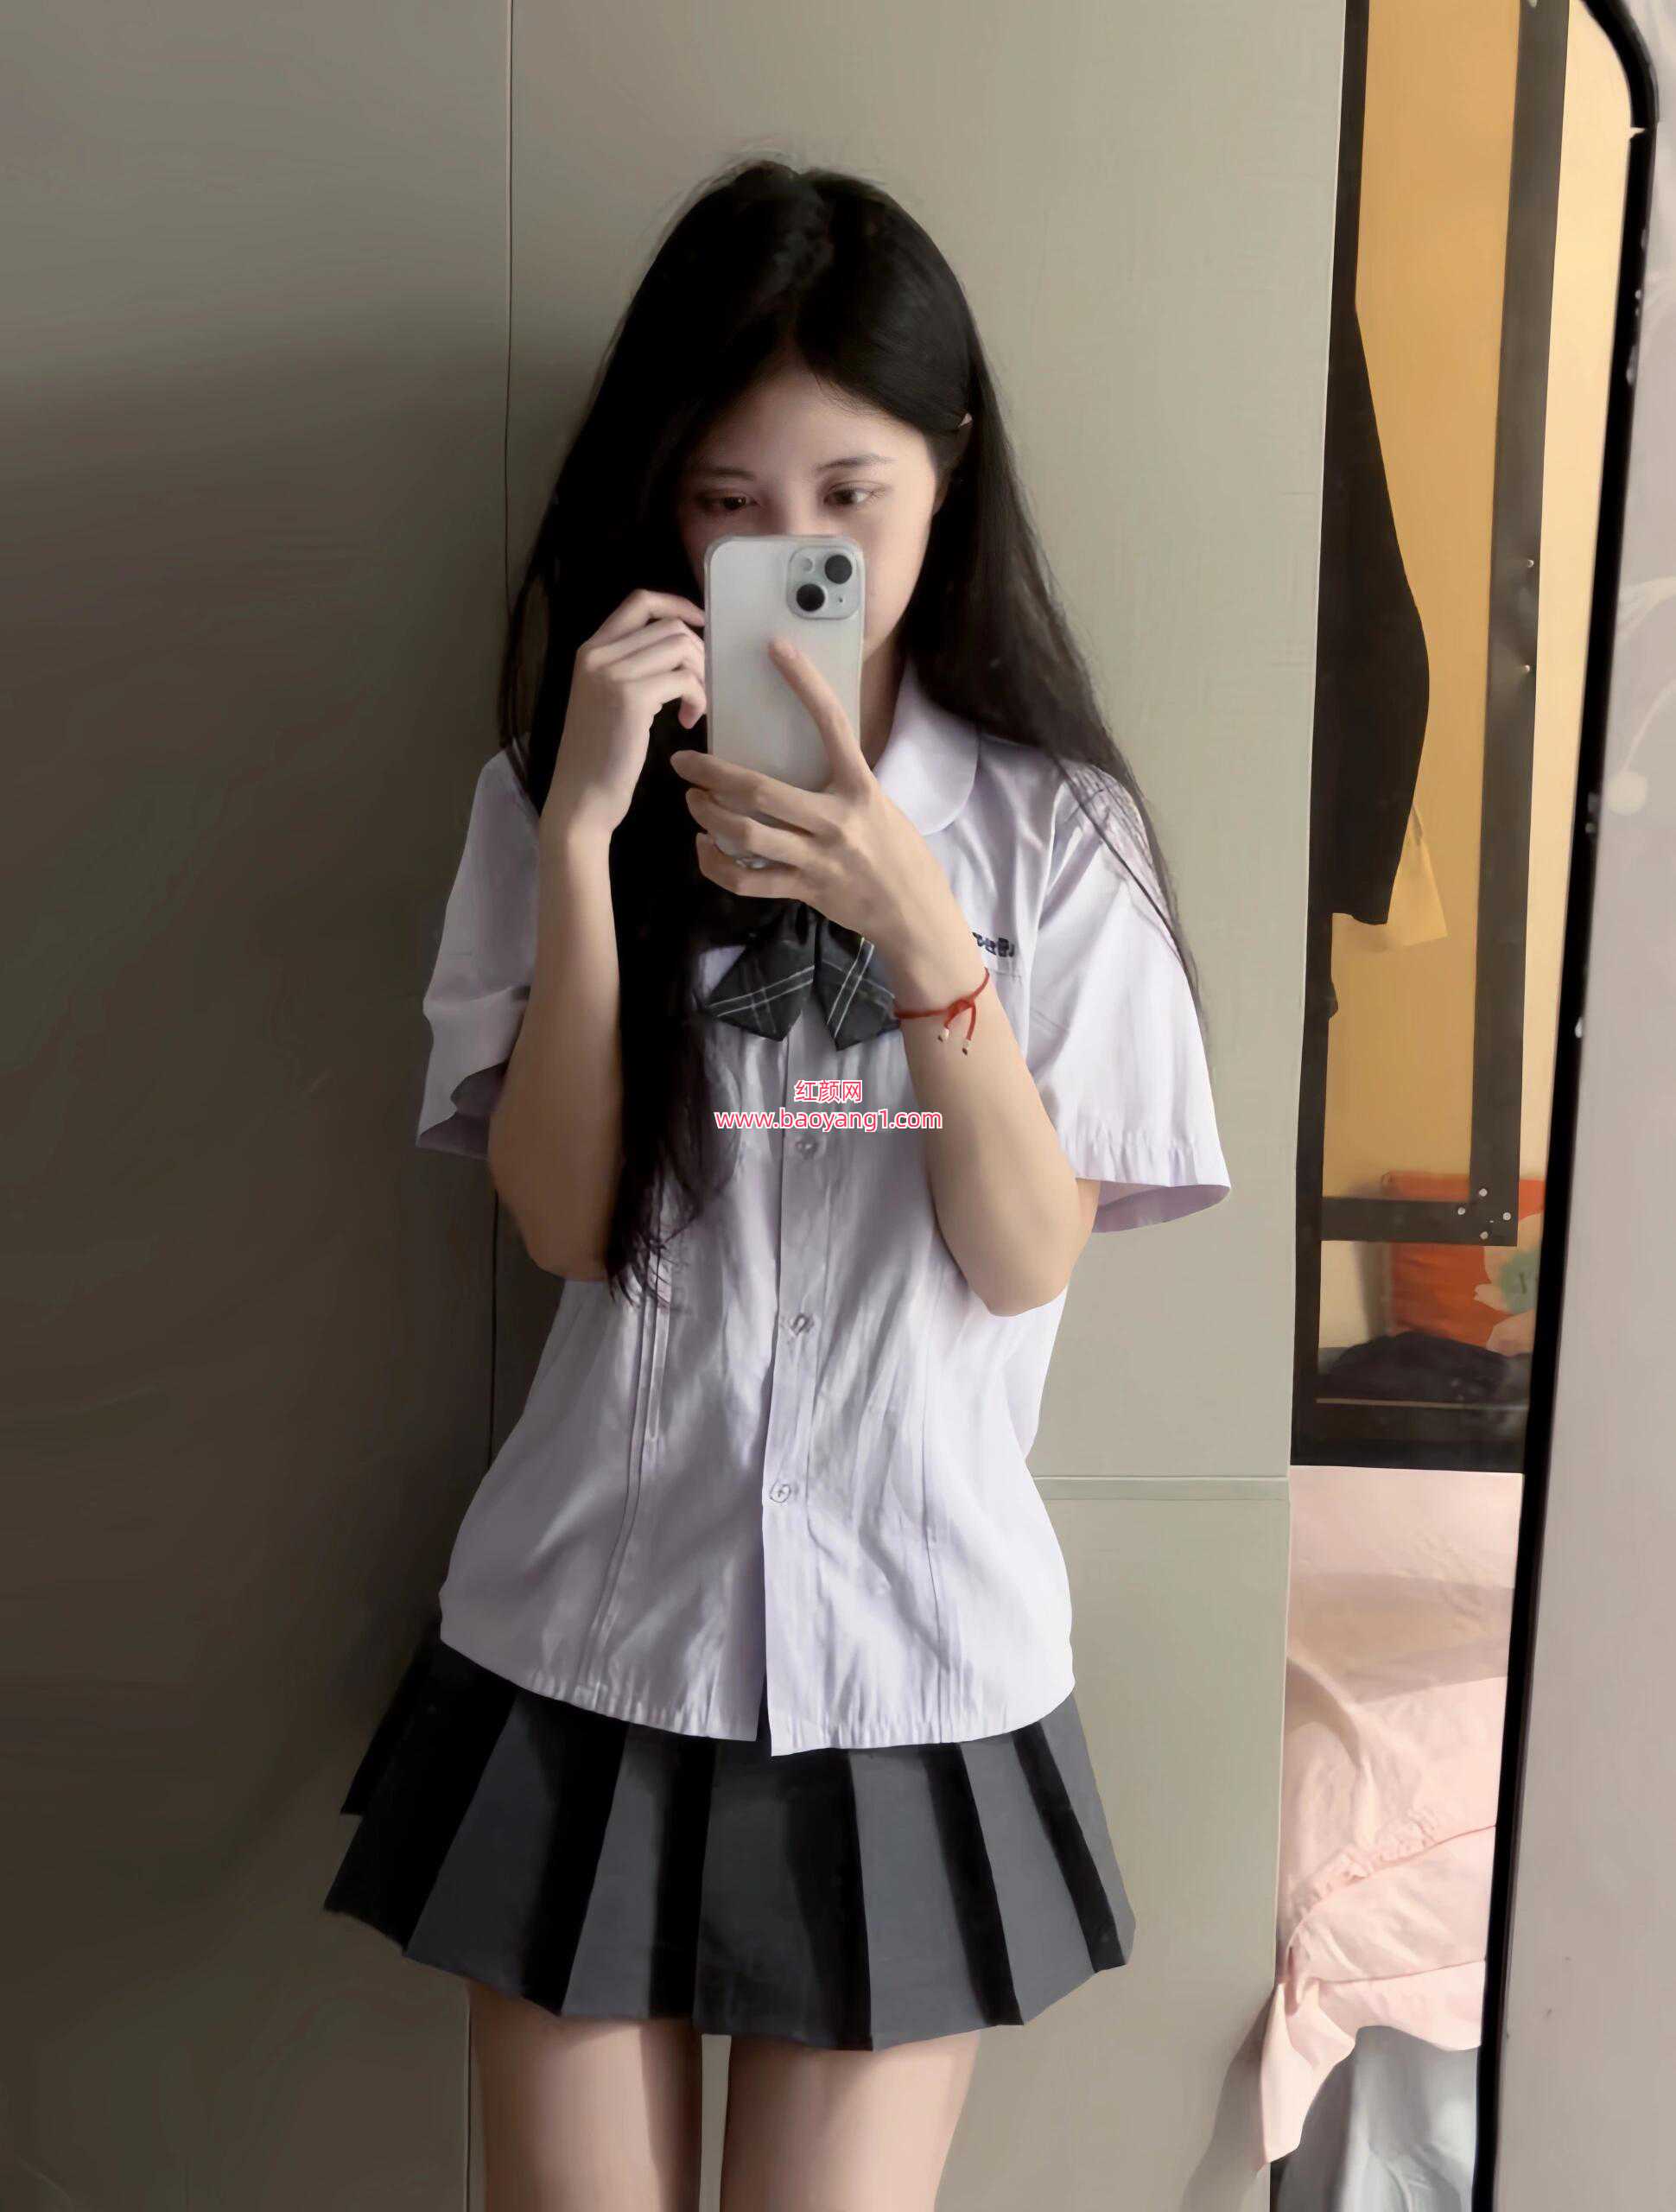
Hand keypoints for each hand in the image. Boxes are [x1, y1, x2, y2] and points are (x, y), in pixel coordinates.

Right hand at [544, 589, 706, 840]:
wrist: (581, 796)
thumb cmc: (599, 756)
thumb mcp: (607, 699)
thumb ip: (630, 669)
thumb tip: (680, 650)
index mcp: (591, 650)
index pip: (640, 602)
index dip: (678, 605)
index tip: (701, 624)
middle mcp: (598, 654)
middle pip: (670, 626)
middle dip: (698, 654)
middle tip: (699, 688)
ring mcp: (613, 673)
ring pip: (681, 648)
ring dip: (700, 676)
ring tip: (693, 707)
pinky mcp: (631, 697)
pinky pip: (685, 679)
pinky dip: (697, 698)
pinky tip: (687, 721)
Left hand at [667, 636, 968, 974]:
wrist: (915, 913)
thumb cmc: (897, 852)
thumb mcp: (879, 804)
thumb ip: (842, 781)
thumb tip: (802, 751)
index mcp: (860, 787)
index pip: (831, 724)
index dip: (805, 683)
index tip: (777, 649)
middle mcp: (837, 821)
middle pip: (760, 791)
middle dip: (711, 773)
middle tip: (683, 762)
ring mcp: (817, 859)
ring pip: (746, 835)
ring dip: (708, 816)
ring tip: (693, 801)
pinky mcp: (804, 890)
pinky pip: (747, 880)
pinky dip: (717, 865)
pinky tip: (706, 848)